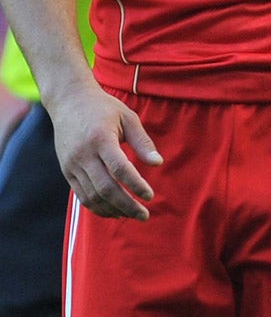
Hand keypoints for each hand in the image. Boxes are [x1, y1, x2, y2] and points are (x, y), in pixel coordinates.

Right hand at [49, 83, 162, 219]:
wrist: (69, 101)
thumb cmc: (103, 108)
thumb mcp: (127, 117)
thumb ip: (142, 141)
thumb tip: (158, 163)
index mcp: (100, 138)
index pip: (120, 169)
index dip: (136, 185)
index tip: (150, 195)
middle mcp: (83, 154)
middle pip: (105, 188)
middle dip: (127, 205)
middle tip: (144, 215)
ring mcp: (72, 165)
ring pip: (93, 196)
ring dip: (114, 210)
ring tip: (132, 214)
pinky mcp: (67, 171)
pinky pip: (82, 196)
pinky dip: (98, 207)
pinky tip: (115, 211)